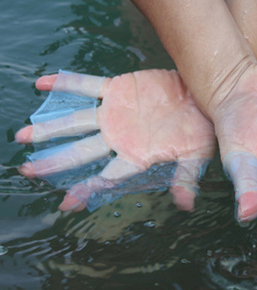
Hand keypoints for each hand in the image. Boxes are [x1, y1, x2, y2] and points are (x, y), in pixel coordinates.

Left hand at [16, 69, 216, 211]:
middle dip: (54, 162)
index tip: (66, 203)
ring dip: (50, 127)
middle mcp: (119, 137)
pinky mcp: (117, 90)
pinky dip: (66, 84)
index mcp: (136, 156)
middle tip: (28, 170)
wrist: (201, 94)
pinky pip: (87, 86)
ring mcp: (114, 113)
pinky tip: (41, 84)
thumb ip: (186, 176)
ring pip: (76, 121)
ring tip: (22, 136)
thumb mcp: (196, 154)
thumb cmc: (201, 128)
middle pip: (81, 152)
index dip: (88, 189)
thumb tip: (186, 205)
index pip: (107, 175)